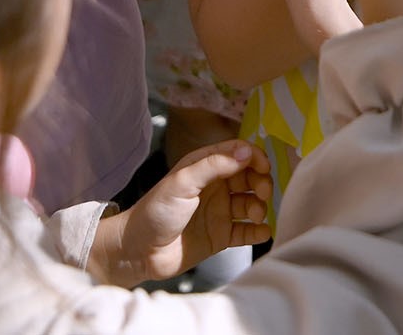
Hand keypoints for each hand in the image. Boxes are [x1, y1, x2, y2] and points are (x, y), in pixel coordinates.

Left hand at [101, 140, 271, 284]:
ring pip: (251, 203)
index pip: (237, 153)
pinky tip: (262, 232)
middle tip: (263, 194)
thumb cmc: (154, 211)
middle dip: (261, 183)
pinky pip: (246, 231)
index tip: (264, 167)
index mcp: (204, 167)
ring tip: (255, 214)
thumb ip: (214, 165)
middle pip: (249, 178)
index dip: (254, 157)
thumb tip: (245, 151)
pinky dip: (258, 231)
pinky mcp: (220, 236)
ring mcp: (219, 212)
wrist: (138, 251)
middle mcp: (215, 188)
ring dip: (260, 206)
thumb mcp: (182, 182)